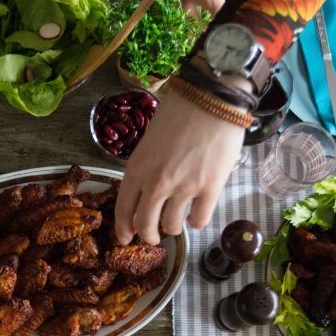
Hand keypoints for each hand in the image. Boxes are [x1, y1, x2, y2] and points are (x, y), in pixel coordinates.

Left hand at [115, 92, 244, 243]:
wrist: (212, 97)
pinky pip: (199, 220)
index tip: (125, 237)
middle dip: (148, 235)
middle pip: (145, 225)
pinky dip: (196, 222)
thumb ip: (145, 167)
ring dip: (173, 228)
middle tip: (153, 237)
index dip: (123, 229)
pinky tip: (196, 213)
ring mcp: (183, 187)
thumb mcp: (149, 140)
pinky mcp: (210, 188)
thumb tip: (147, 191)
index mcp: (137, 168)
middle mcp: (156, 182)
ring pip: (172, 226)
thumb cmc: (180, 112)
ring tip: (177, 221)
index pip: (123, 210)